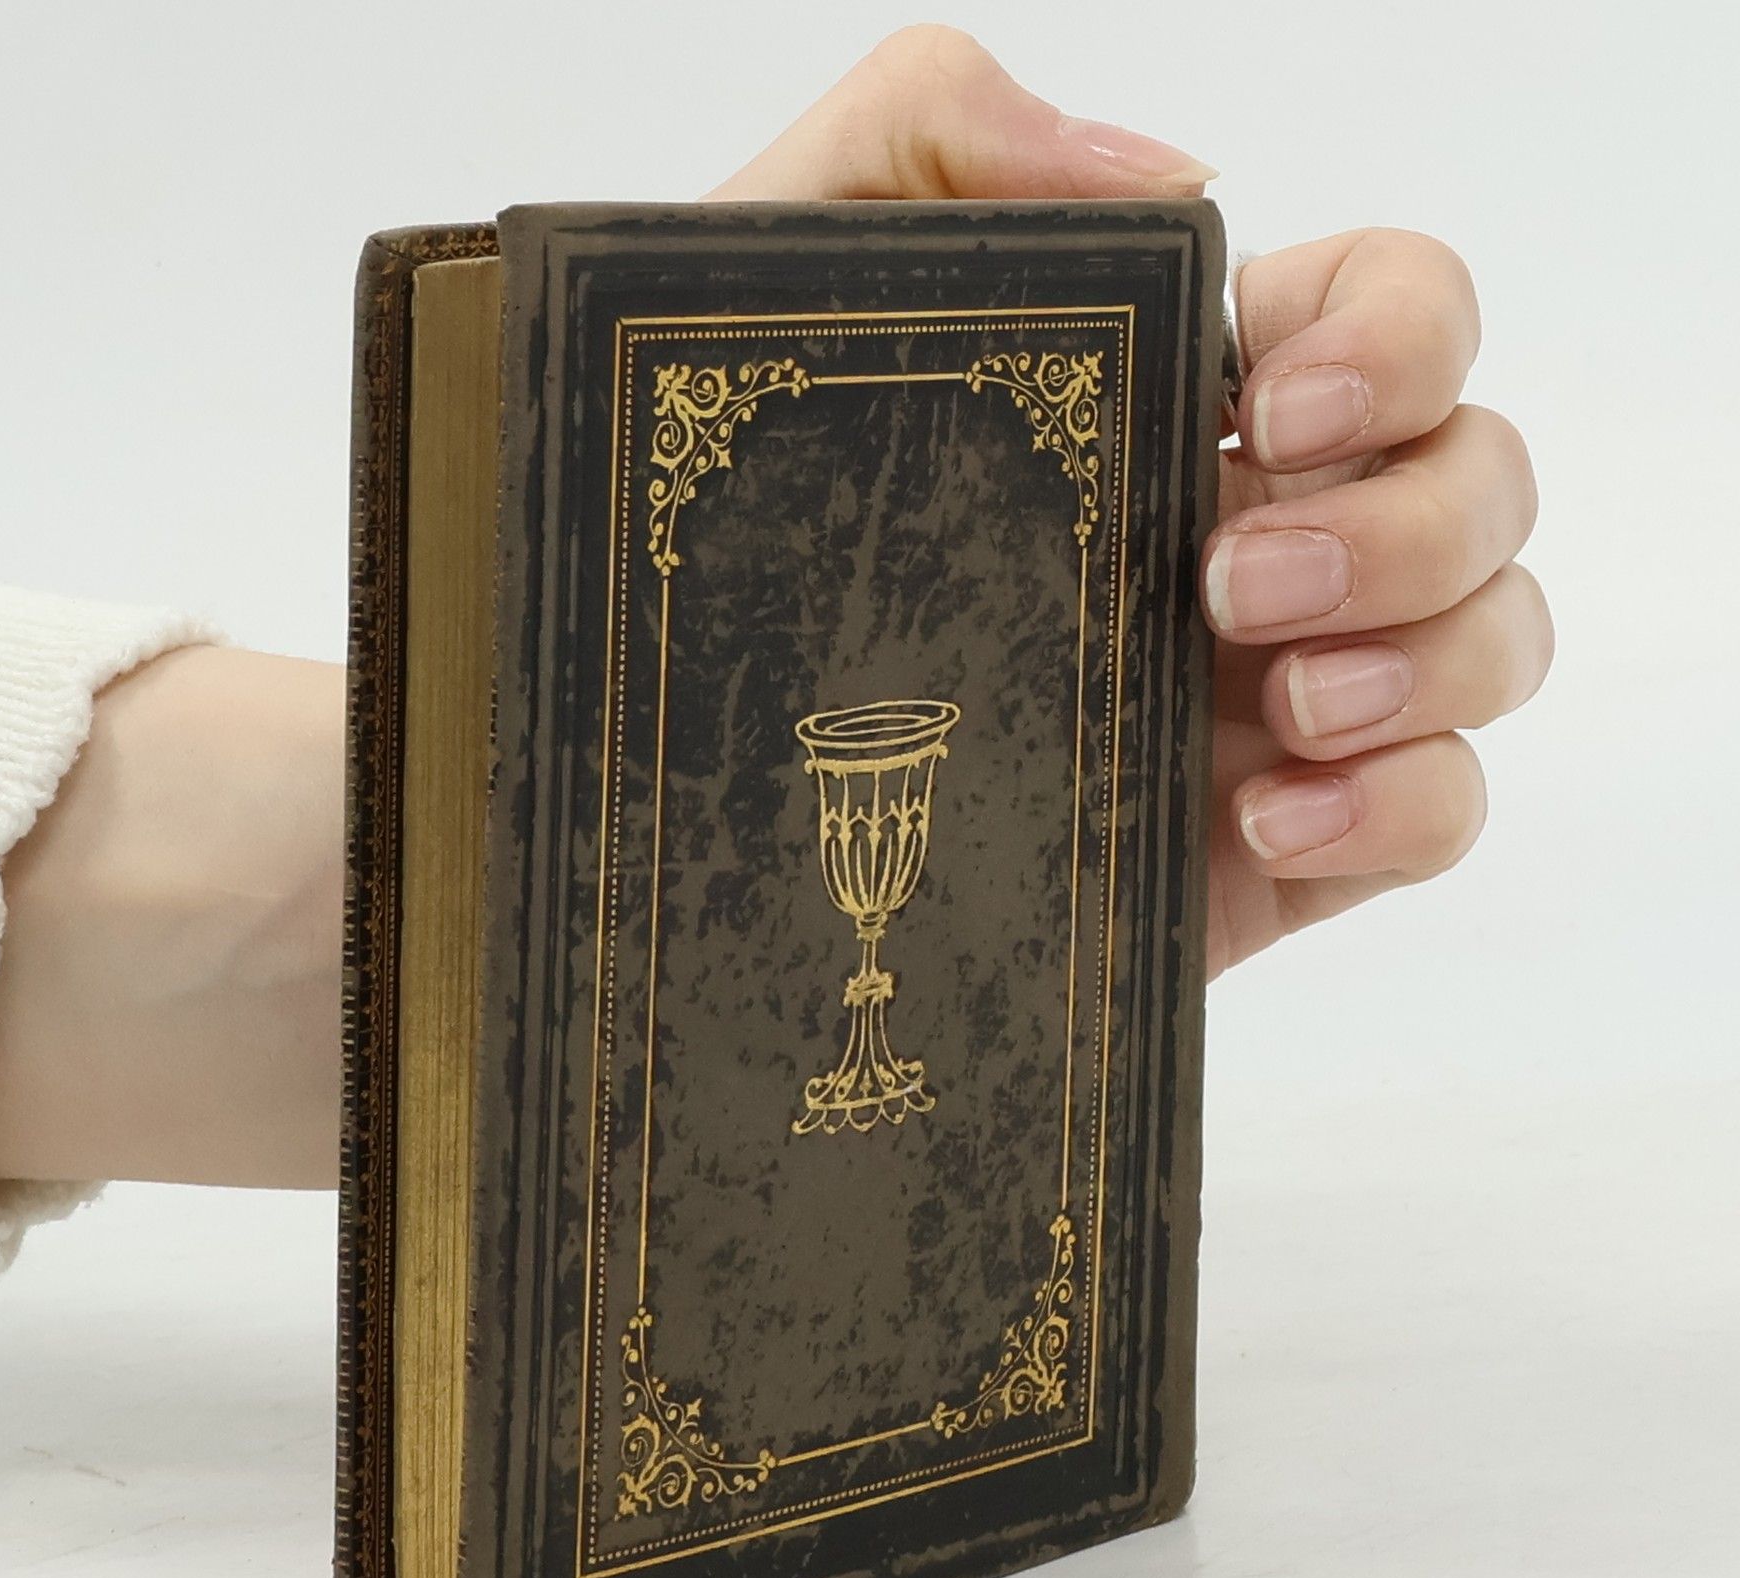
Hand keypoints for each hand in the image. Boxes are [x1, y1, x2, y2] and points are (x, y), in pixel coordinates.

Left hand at [710, 26, 1548, 976]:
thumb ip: (930, 134)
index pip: (1392, 315)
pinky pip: (1440, 815)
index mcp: (1178, 400)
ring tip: (1277, 705)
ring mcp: (1274, 694)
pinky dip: (1407, 803)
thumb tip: (1182, 182)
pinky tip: (1266, 814)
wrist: (679, 756)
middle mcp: (1260, 532)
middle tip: (1229, 581)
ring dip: (1434, 657)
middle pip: (1482, 479)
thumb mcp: (774, 283)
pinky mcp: (1264, 845)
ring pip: (1496, 640)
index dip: (1399, 337)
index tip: (1275, 404)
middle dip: (1410, 522)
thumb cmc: (722, 514)